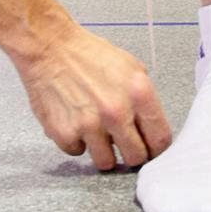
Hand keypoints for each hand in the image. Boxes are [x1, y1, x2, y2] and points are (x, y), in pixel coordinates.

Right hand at [13, 21, 169, 169]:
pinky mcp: (65, 133)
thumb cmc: (89, 55)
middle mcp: (116, 112)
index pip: (160, 139)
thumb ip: (143, 100)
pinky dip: (77, 141)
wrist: (50, 48)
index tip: (151, 149)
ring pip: (106, 163)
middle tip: (124, 144)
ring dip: (103, 151)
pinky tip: (75, 121)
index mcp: (139, 93)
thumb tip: (150, 128)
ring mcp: (89, 125)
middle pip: (136, 157)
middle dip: (131, 154)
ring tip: (97, 131)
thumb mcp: (131, 68)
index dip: (157, 148)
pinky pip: (78, 152)